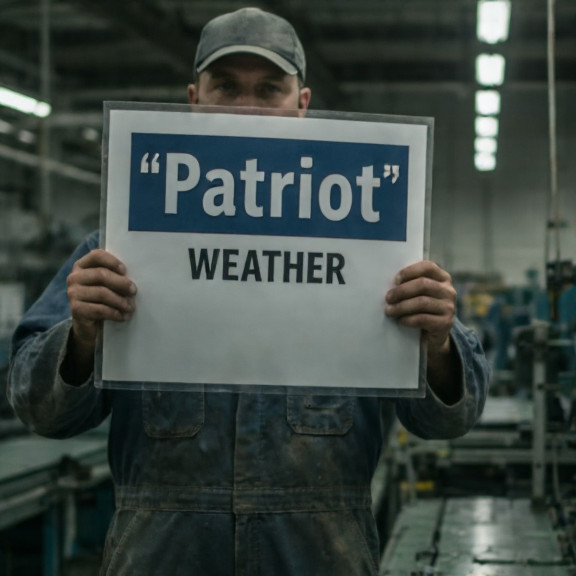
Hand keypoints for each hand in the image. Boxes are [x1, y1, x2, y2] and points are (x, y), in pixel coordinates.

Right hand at [65, 250, 135, 376]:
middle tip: (134, 291)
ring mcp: (73, 293)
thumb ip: (115, 276)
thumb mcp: (108, 285)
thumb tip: (134, 278)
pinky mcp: (76, 309)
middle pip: (101, 274)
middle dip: (121, 283)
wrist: (89, 325)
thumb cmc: (104, 300)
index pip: (96, 255)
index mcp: (82, 266)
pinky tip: (123, 316)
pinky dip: (114, 313)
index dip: (112, 262)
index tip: (125, 271)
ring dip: (120, 301)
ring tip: (131, 307)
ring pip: (102, 293)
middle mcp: (75, 277)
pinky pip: (99, 309)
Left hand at [384, 261, 455, 354]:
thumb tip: (390, 283)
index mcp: (442, 278)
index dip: (409, 272)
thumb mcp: (417, 294)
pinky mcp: (445, 323)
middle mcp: (448, 291)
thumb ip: (410, 284)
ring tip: (389, 311)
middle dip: (402, 291)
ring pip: (422, 302)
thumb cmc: (420, 310)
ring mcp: (449, 307)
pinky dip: (408, 319)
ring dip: (401, 306)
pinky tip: (400, 320)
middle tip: (388, 298)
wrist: (431, 336)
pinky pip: (423, 319)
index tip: (395, 280)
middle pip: (423, 284)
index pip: (428, 267)